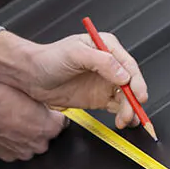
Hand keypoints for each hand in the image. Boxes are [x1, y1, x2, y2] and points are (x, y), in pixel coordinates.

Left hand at [0, 30, 148, 130]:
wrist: (31, 75)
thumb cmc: (49, 58)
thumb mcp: (75, 54)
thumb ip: (101, 62)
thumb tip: (123, 75)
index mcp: (105, 47)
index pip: (128, 64)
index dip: (136, 80)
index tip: (138, 95)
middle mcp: (108, 64)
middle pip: (131, 82)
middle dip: (135, 98)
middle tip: (132, 112)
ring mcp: (105, 81)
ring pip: (127, 97)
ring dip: (130, 109)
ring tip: (125, 120)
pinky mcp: (99, 97)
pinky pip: (118, 107)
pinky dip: (124, 115)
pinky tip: (124, 121)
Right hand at [0, 82, 67, 161]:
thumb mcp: (26, 91)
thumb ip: (40, 103)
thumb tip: (43, 104)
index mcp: (48, 126)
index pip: (61, 123)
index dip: (52, 114)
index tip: (48, 111)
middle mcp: (38, 143)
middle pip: (46, 135)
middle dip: (39, 125)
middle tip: (26, 112)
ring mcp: (23, 152)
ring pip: (30, 143)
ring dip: (25, 135)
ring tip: (12, 120)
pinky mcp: (8, 157)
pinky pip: (15, 149)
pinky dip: (12, 141)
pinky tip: (4, 128)